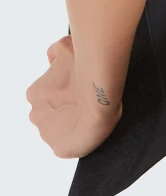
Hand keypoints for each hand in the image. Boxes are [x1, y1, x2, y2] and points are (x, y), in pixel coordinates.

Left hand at [25, 34, 122, 157]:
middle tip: (84, 106)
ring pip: (58, 131)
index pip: (47, 97)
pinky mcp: (60, 148)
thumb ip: (55, 51)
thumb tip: (52, 57)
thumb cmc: (85, 70)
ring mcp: (47, 133)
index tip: (77, 94)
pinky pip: (67, 146)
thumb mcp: (66, 47)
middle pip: (51, 115)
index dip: (64, 96)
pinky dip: (77, 141)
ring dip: (70, 125)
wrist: (99, 96)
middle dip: (65, 111)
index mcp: (36, 94)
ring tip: (89, 118)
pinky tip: (88, 131)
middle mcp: (37, 114)